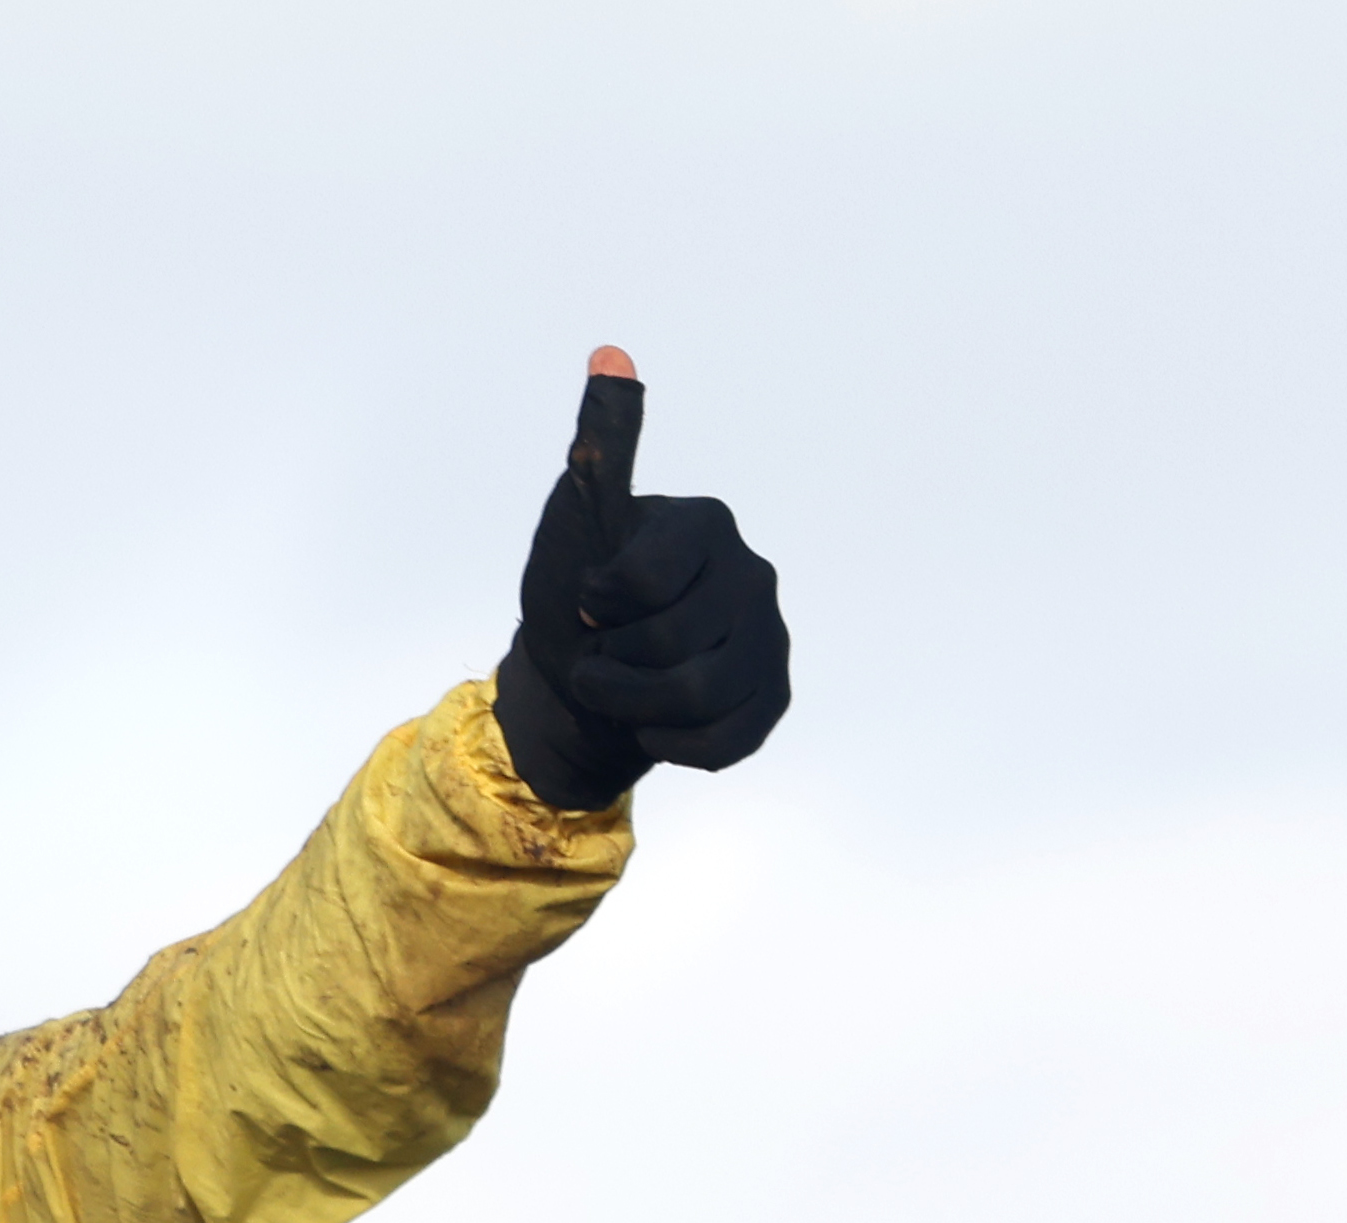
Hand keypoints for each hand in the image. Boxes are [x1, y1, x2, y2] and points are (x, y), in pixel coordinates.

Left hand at [490, 349, 788, 815]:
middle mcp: (752, 574)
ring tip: (616, 689)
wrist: (582, 687)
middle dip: (610, 665)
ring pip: (698, 699)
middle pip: (671, 648)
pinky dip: (669, 744)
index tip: (588, 596)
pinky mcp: (772, 698)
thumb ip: (600, 449)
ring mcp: (769, 639)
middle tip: (596, 654)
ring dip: (632, 708)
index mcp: (706, 524)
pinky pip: (723, 742)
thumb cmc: (573, 596)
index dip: (598, 603)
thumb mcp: (575, 522)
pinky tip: (652, 720)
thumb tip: (610, 353)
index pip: (644, 582)